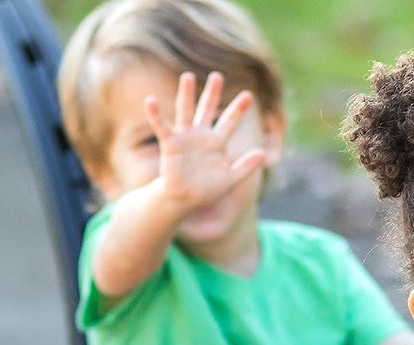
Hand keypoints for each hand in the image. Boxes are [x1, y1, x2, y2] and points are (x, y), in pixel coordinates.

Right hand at [144, 71, 265, 209]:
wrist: (185, 199)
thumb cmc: (207, 189)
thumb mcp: (230, 179)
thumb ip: (246, 167)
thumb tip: (263, 154)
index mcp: (217, 142)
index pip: (230, 121)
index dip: (238, 109)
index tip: (249, 95)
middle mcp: (201, 135)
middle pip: (207, 109)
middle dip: (213, 94)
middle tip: (217, 76)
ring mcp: (185, 137)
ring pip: (186, 111)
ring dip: (186, 95)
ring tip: (188, 77)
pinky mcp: (170, 144)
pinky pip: (162, 127)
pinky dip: (155, 114)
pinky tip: (150, 101)